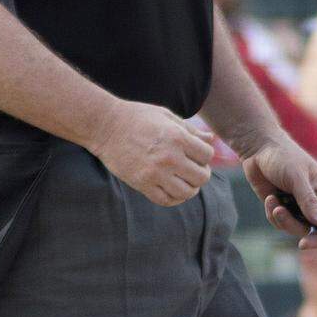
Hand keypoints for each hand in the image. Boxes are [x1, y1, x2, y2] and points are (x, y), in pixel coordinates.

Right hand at [91, 99, 214, 206]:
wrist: (105, 126)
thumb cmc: (137, 117)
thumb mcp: (166, 116)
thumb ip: (190, 130)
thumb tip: (211, 139)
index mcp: (178, 138)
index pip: (207, 155)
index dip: (205, 155)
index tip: (197, 154)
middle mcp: (169, 158)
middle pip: (202, 177)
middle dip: (201, 173)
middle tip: (193, 169)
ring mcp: (155, 173)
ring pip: (187, 192)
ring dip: (190, 188)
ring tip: (185, 181)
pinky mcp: (142, 184)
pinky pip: (166, 200)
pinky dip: (175, 198)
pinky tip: (174, 190)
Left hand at [240, 135, 316, 247]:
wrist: (257, 149)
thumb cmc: (282, 156)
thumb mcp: (297, 177)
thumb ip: (308, 200)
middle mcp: (313, 199)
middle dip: (311, 236)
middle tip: (303, 244)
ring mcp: (296, 205)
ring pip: (296, 227)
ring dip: (285, 221)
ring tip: (274, 204)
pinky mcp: (280, 207)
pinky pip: (280, 222)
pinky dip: (273, 215)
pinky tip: (269, 198)